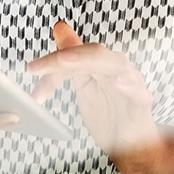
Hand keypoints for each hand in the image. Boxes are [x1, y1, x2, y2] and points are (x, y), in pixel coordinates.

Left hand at [28, 21, 165, 173]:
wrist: (130, 144)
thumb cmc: (109, 114)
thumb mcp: (84, 85)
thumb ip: (71, 61)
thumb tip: (59, 29)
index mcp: (101, 64)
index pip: (76, 54)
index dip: (53, 61)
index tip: (32, 70)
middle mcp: (117, 69)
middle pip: (93, 54)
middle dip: (64, 58)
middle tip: (39, 67)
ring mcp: (132, 84)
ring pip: (115, 65)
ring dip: (91, 61)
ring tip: (66, 60)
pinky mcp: (141, 104)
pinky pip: (138, 92)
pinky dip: (130, 86)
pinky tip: (118, 82)